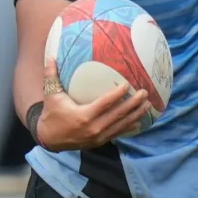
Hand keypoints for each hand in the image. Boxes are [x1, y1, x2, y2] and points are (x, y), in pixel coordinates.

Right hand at [35, 56, 149, 151]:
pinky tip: (140, 121)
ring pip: (122, 125)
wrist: (49, 139)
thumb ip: (51, 76)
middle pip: (118, 114)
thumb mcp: (51, 95)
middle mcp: (94, 127)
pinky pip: (118, 133)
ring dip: (136, 114)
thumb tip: (50, 56)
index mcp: (83, 115)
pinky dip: (129, 127)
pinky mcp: (100, 141)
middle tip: (145, 93)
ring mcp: (99, 136)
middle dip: (134, 103)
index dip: (117, 94)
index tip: (127, 85)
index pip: (105, 103)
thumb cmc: (52, 115)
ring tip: (147, 105)